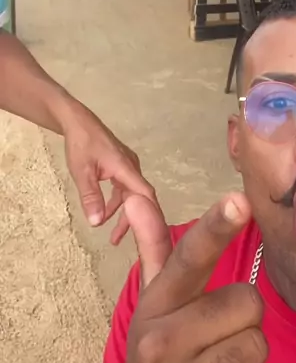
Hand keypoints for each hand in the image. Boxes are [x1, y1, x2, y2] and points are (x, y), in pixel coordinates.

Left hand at [63, 104, 156, 243]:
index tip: (149, 234)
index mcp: (126, 168)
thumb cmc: (81, 144)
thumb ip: (91, 197)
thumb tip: (97, 223)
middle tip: (120, 240)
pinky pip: (124, 188)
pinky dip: (117, 202)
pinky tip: (105, 211)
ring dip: (122, 212)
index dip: (150, 213)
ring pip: (130, 194)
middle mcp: (131, 167)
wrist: (77, 122)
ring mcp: (127, 166)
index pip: (145, 193)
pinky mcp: (120, 165)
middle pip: (139, 197)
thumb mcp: (82, 172)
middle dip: (132, 219)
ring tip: (112, 234)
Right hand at [109, 192, 271, 362]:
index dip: (216, 228)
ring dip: (249, 358)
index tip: (240, 201)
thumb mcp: (151, 308)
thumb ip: (154, 252)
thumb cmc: (154, 359)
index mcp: (154, 308)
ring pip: (257, 346)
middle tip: (218, 336)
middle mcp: (162, 344)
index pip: (189, 260)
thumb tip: (135, 197)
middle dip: (244, 319)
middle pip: (247, 302)